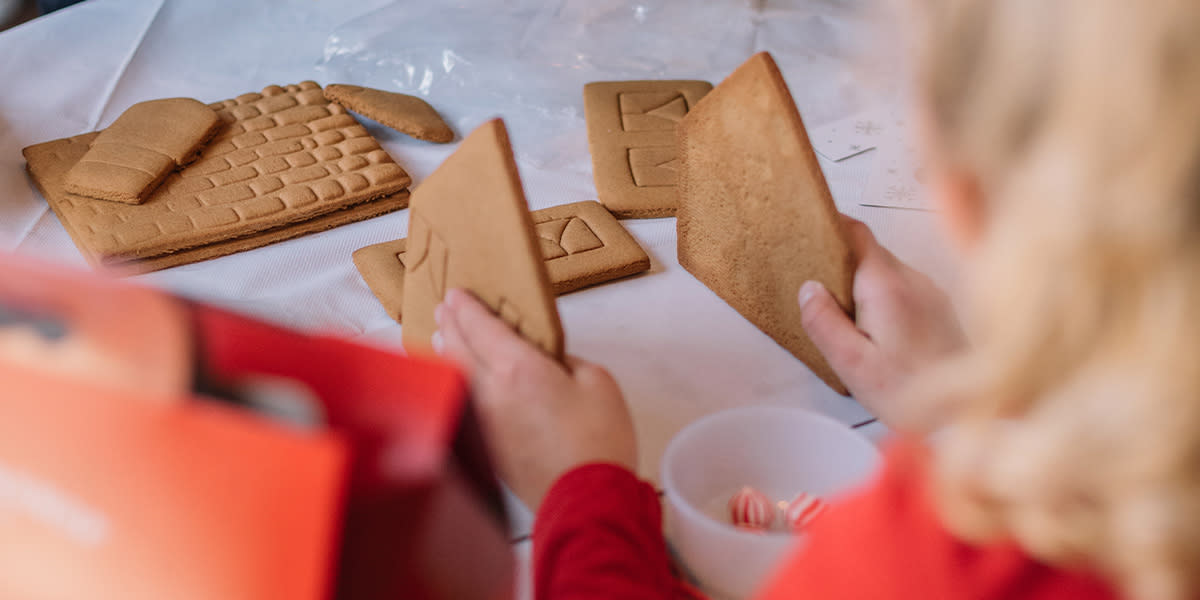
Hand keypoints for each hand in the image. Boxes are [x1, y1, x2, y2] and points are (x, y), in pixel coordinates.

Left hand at [435, 288, 636, 511]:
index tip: (456, 293)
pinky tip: (461, 379)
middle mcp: (491, 392)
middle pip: (458, 348)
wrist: (586, 498)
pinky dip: (456, 381)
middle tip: (444, 308)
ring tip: (444, 338)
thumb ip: (568, 361)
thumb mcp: (598, 382)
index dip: (466, 307)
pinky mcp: (486, 445)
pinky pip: (463, 400)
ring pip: (454, 376)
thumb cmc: (598, 442)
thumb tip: (549, 362)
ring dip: (447, 351)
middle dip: (450, 324)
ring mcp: (483, 421)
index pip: (481, 327)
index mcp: (519, 369)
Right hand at [799, 216, 964, 428]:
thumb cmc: (910, 393)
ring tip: (849, 322)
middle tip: (821, 294)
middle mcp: (913, 280)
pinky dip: (885, 299)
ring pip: (888, 272)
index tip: (810, 233)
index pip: (857, 234)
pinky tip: (879, 333)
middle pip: (871, 253)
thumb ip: (825, 322)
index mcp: (887, 286)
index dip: (831, 228)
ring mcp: (931, 293)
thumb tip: (809, 289)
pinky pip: (905, 289)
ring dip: (865, 286)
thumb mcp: (852, 364)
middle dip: (842, 265)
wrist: (966, 415)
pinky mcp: (941, 309)